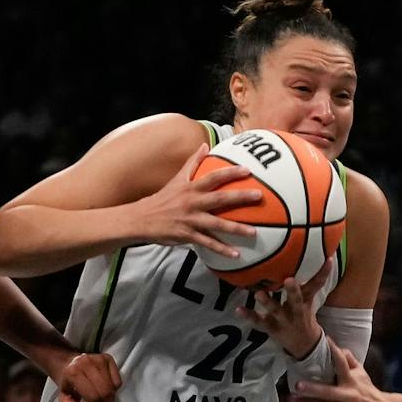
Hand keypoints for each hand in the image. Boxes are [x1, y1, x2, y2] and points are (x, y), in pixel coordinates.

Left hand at [53, 350, 122, 401]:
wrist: (67, 364)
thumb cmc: (67, 384)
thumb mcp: (64, 400)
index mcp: (73, 374)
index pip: (92, 396)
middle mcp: (86, 363)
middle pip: (104, 391)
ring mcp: (98, 359)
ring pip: (112, 387)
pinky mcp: (107, 358)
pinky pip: (117, 380)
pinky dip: (115, 390)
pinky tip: (108, 394)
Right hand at [138, 144, 260, 256]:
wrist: (142, 218)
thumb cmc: (163, 198)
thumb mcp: (177, 178)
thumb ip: (193, 162)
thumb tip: (205, 145)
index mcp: (191, 188)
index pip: (214, 177)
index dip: (230, 173)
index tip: (248, 170)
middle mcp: (193, 202)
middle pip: (219, 199)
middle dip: (240, 197)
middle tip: (258, 196)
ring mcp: (191, 220)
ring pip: (216, 225)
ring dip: (236, 229)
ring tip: (254, 233)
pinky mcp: (187, 236)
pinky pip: (208, 244)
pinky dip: (222, 250)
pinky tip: (236, 255)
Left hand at [235, 259, 332, 358]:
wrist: (304, 344)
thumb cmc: (303, 315)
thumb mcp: (309, 299)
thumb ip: (311, 281)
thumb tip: (319, 257)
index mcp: (305, 301)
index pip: (317, 285)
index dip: (323, 273)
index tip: (327, 260)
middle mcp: (295, 310)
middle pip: (296, 300)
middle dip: (293, 291)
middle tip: (289, 280)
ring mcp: (283, 320)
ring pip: (275, 311)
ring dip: (267, 302)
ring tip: (258, 294)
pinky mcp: (271, 327)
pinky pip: (259, 321)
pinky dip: (248, 316)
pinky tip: (238, 309)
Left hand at [295, 349, 397, 401]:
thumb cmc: (368, 392)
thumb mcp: (362, 375)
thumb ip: (350, 361)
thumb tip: (339, 347)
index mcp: (352, 381)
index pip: (342, 363)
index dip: (334, 351)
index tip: (324, 340)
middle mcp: (350, 395)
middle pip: (328, 390)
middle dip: (312, 388)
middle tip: (297, 384)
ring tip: (293, 400)